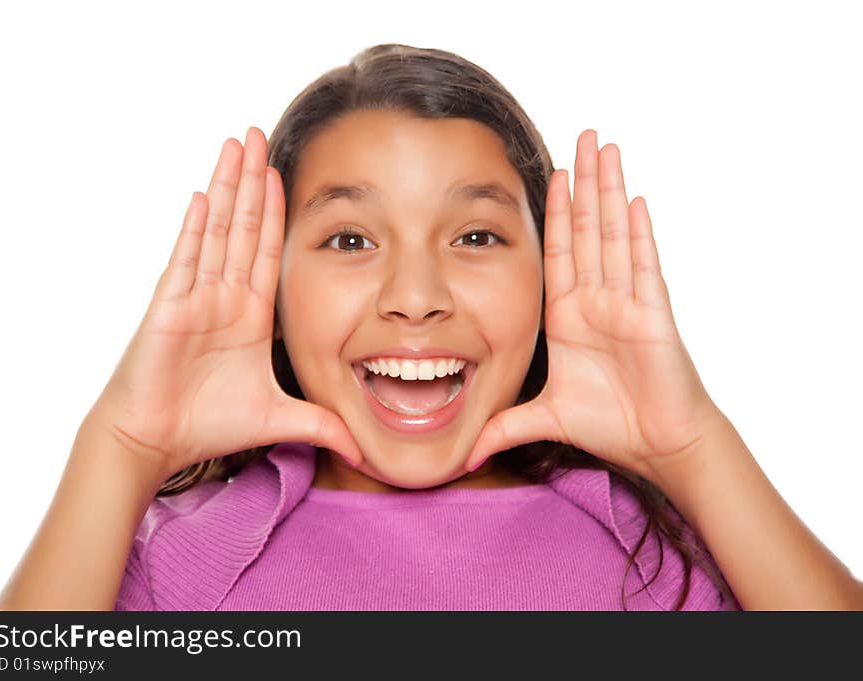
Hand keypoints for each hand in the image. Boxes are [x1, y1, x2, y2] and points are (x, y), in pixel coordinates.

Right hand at [87, 127, 363, 477]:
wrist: (159, 442)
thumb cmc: (207, 425)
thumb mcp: (279, 417)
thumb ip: (321, 426)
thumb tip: (361, 448)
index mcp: (249, 314)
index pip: (267, 250)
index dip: (275, 211)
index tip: (283, 173)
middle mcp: (224, 297)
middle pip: (242, 226)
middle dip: (252, 180)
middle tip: (258, 135)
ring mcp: (196, 297)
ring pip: (216, 231)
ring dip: (228, 187)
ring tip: (236, 144)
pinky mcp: (170, 308)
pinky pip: (186, 261)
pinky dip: (196, 229)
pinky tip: (206, 195)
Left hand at [464, 130, 721, 479]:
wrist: (657, 446)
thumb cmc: (612, 426)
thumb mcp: (544, 418)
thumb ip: (503, 427)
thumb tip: (463, 454)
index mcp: (570, 316)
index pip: (560, 251)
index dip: (556, 212)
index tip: (552, 173)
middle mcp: (597, 301)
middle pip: (588, 229)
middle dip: (584, 182)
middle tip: (584, 135)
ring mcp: (626, 304)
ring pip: (614, 236)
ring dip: (608, 191)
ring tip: (606, 148)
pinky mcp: (652, 316)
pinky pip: (643, 268)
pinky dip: (638, 233)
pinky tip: (634, 199)